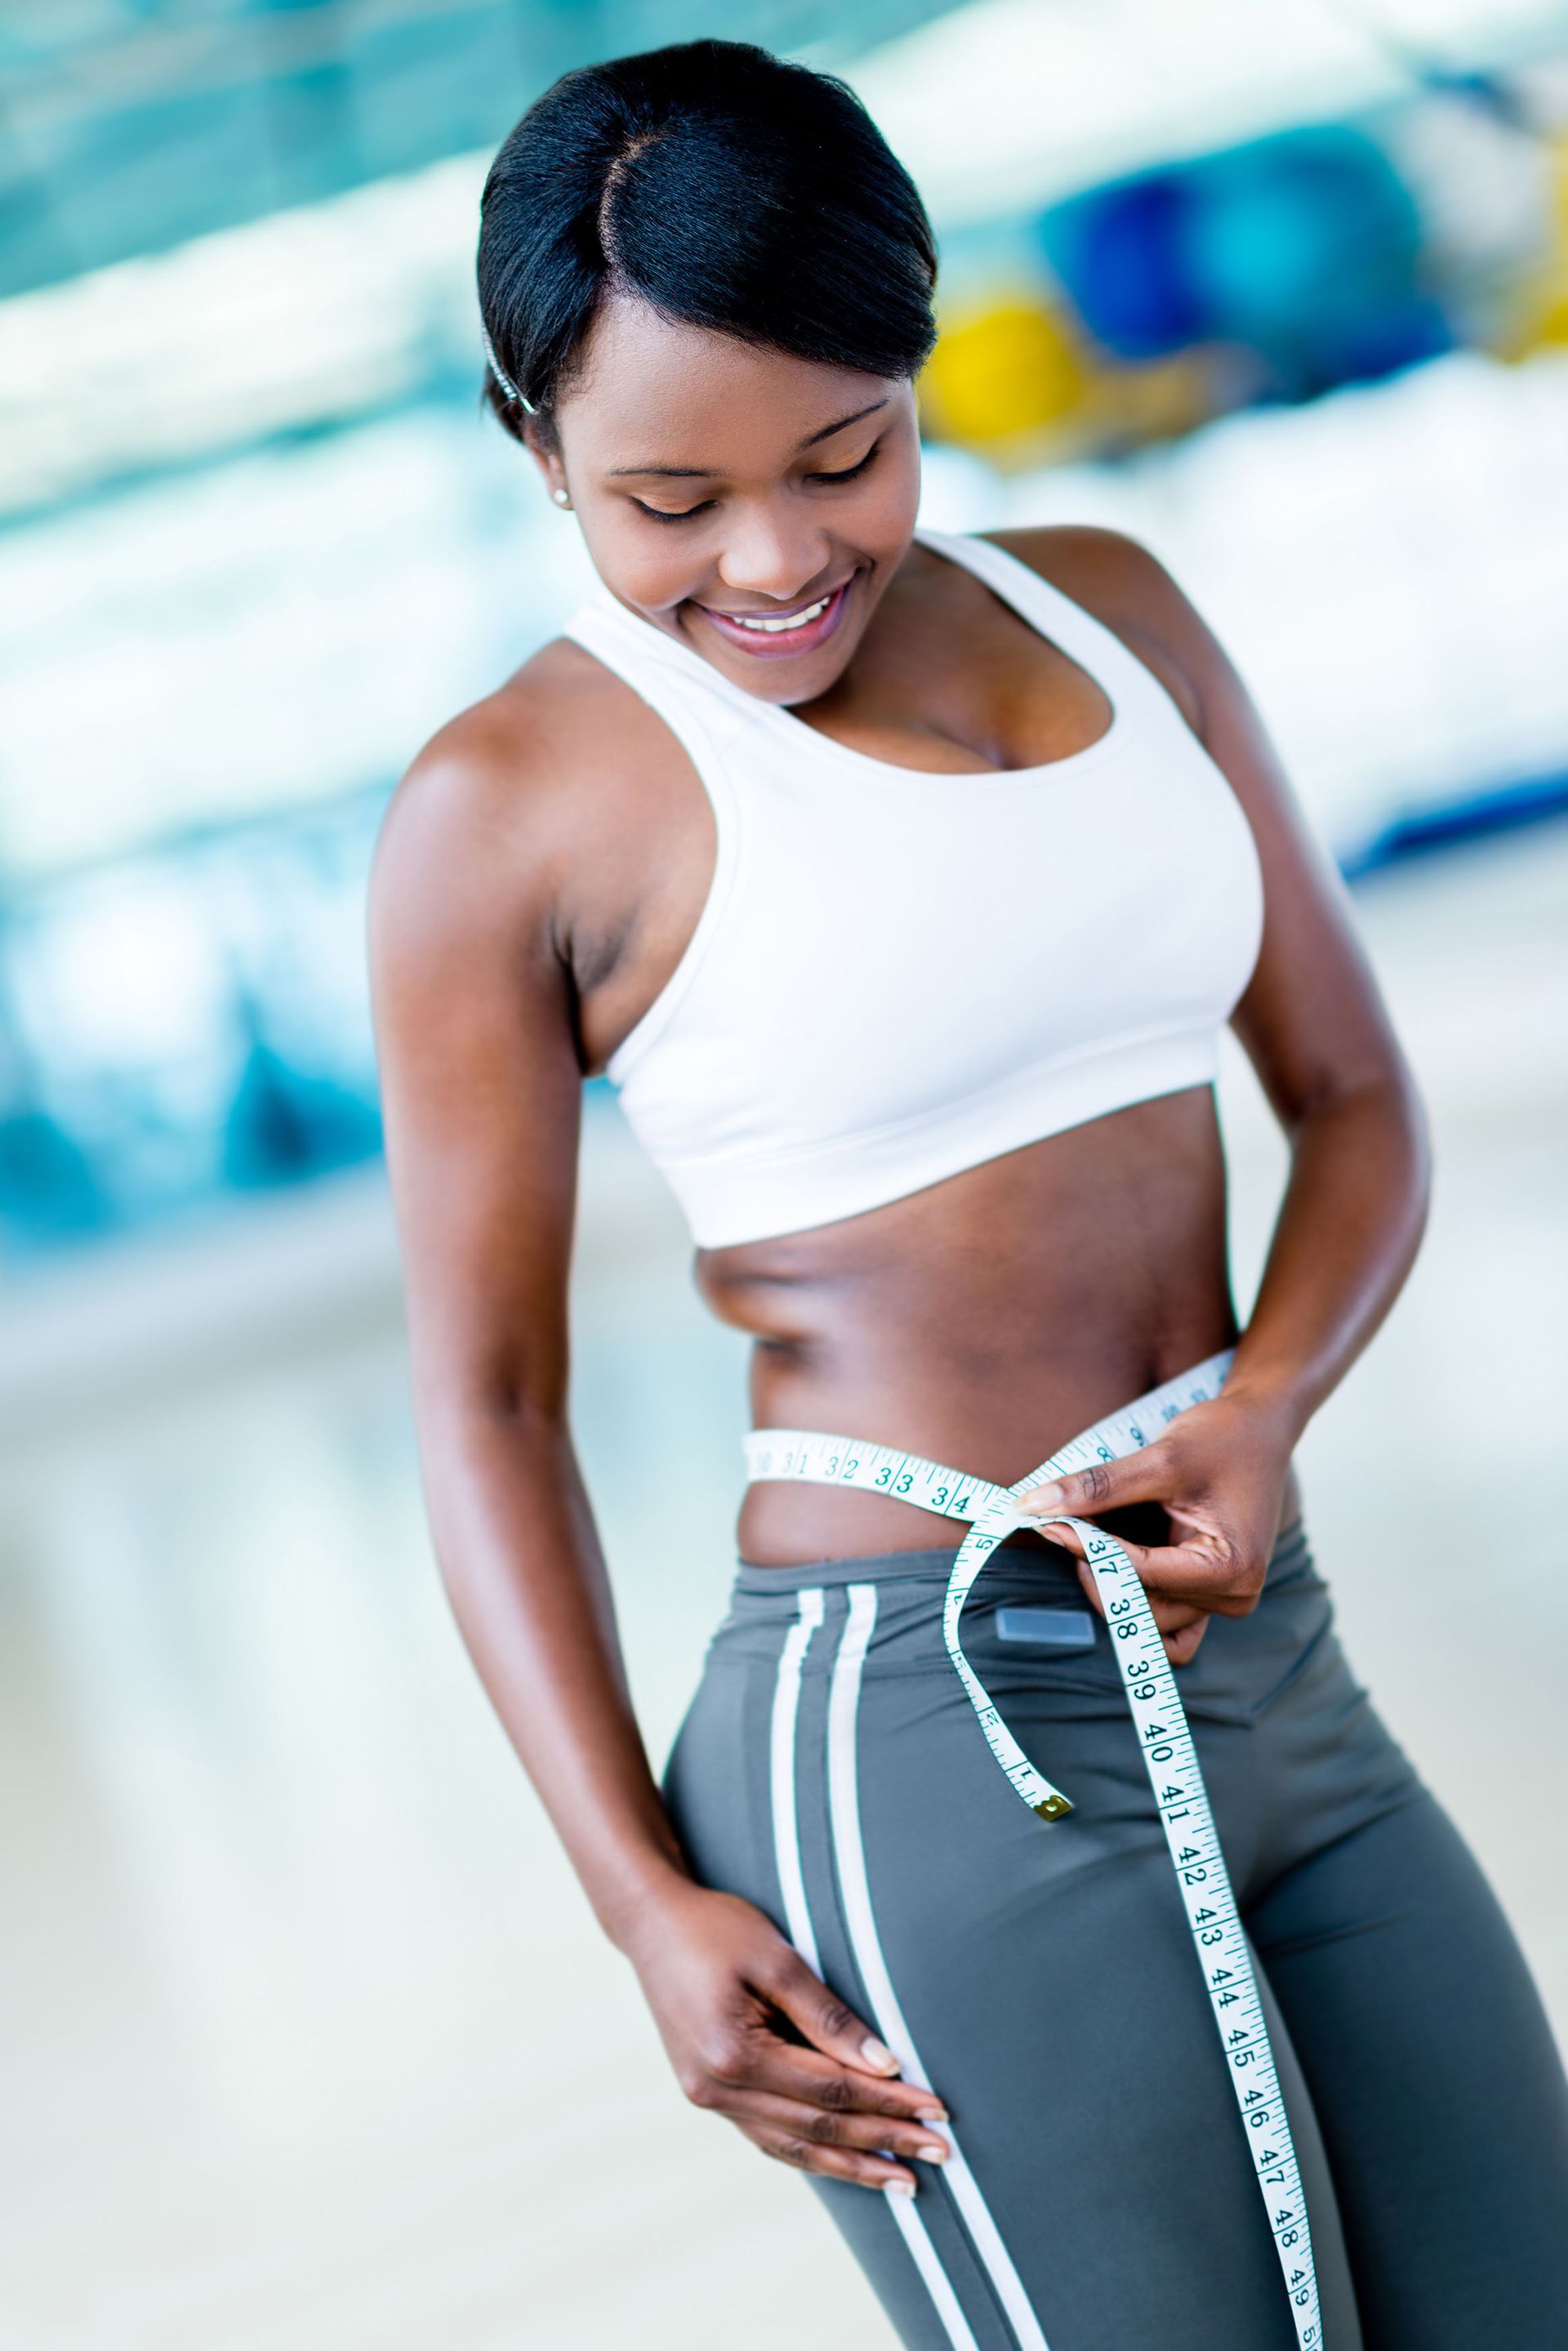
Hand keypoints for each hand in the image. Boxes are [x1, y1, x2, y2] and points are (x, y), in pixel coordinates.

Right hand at [622, 1876, 950, 2193]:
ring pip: (794, 2146)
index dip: (888, 2104)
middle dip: (882, 2142)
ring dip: (852, 2164)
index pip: (831, 2091)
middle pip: (817, 2128)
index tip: (937, 2110)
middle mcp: (717, 2089)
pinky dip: (812, 2154)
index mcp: (734, 2054)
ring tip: (904, 2182)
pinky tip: (845, 2164)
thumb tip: (884, 2065)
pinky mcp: (709, 2094)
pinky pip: (769, 2137)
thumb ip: (828, 2016)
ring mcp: (709, 2098)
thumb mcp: (776, 1958)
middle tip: (939, 2154)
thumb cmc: (717, 1929)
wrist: (652, 1924)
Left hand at [1017, 1386, 1297, 1665]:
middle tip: (1068, 1524)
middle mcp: (1234, 1596)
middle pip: (1143, 1610)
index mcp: (1232, 1568)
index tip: (1046, 1522)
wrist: (1259, 1427)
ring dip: (1112, 1583)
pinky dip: (1133, 1593)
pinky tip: (1113, 1554)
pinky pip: (1164, 1618)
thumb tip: (1032, 1506)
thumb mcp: (1161, 1457)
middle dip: (1099, 1571)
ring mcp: (1224, 1600)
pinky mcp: (1210, 1593)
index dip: (1087, 1549)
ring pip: (1148, 1618)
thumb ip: (1097, 1487)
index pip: (1141, 1574)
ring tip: (1093, 1535)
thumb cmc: (1223, 1437)